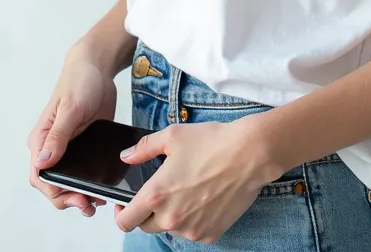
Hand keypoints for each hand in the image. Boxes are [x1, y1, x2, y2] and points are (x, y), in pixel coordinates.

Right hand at [27, 44, 118, 216]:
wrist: (97, 67)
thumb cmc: (79, 81)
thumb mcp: (71, 108)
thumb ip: (58, 136)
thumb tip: (42, 163)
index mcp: (41, 139)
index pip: (40, 177)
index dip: (55, 193)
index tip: (75, 198)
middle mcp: (51, 147)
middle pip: (53, 184)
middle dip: (68, 199)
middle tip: (90, 205)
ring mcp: (68, 147)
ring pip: (68, 181)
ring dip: (79, 195)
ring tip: (97, 203)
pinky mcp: (83, 145)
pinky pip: (83, 170)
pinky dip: (90, 182)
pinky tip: (102, 187)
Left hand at [113, 115, 276, 243]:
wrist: (249, 154)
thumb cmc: (212, 142)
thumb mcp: (172, 136)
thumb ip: (143, 148)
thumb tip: (125, 157)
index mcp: (156, 194)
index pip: (125, 221)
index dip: (120, 213)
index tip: (124, 204)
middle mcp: (171, 218)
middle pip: (146, 227)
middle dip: (147, 212)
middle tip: (162, 191)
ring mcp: (191, 230)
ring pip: (170, 228)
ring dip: (172, 215)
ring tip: (189, 190)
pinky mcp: (209, 235)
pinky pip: (192, 231)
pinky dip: (193, 220)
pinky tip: (204, 198)